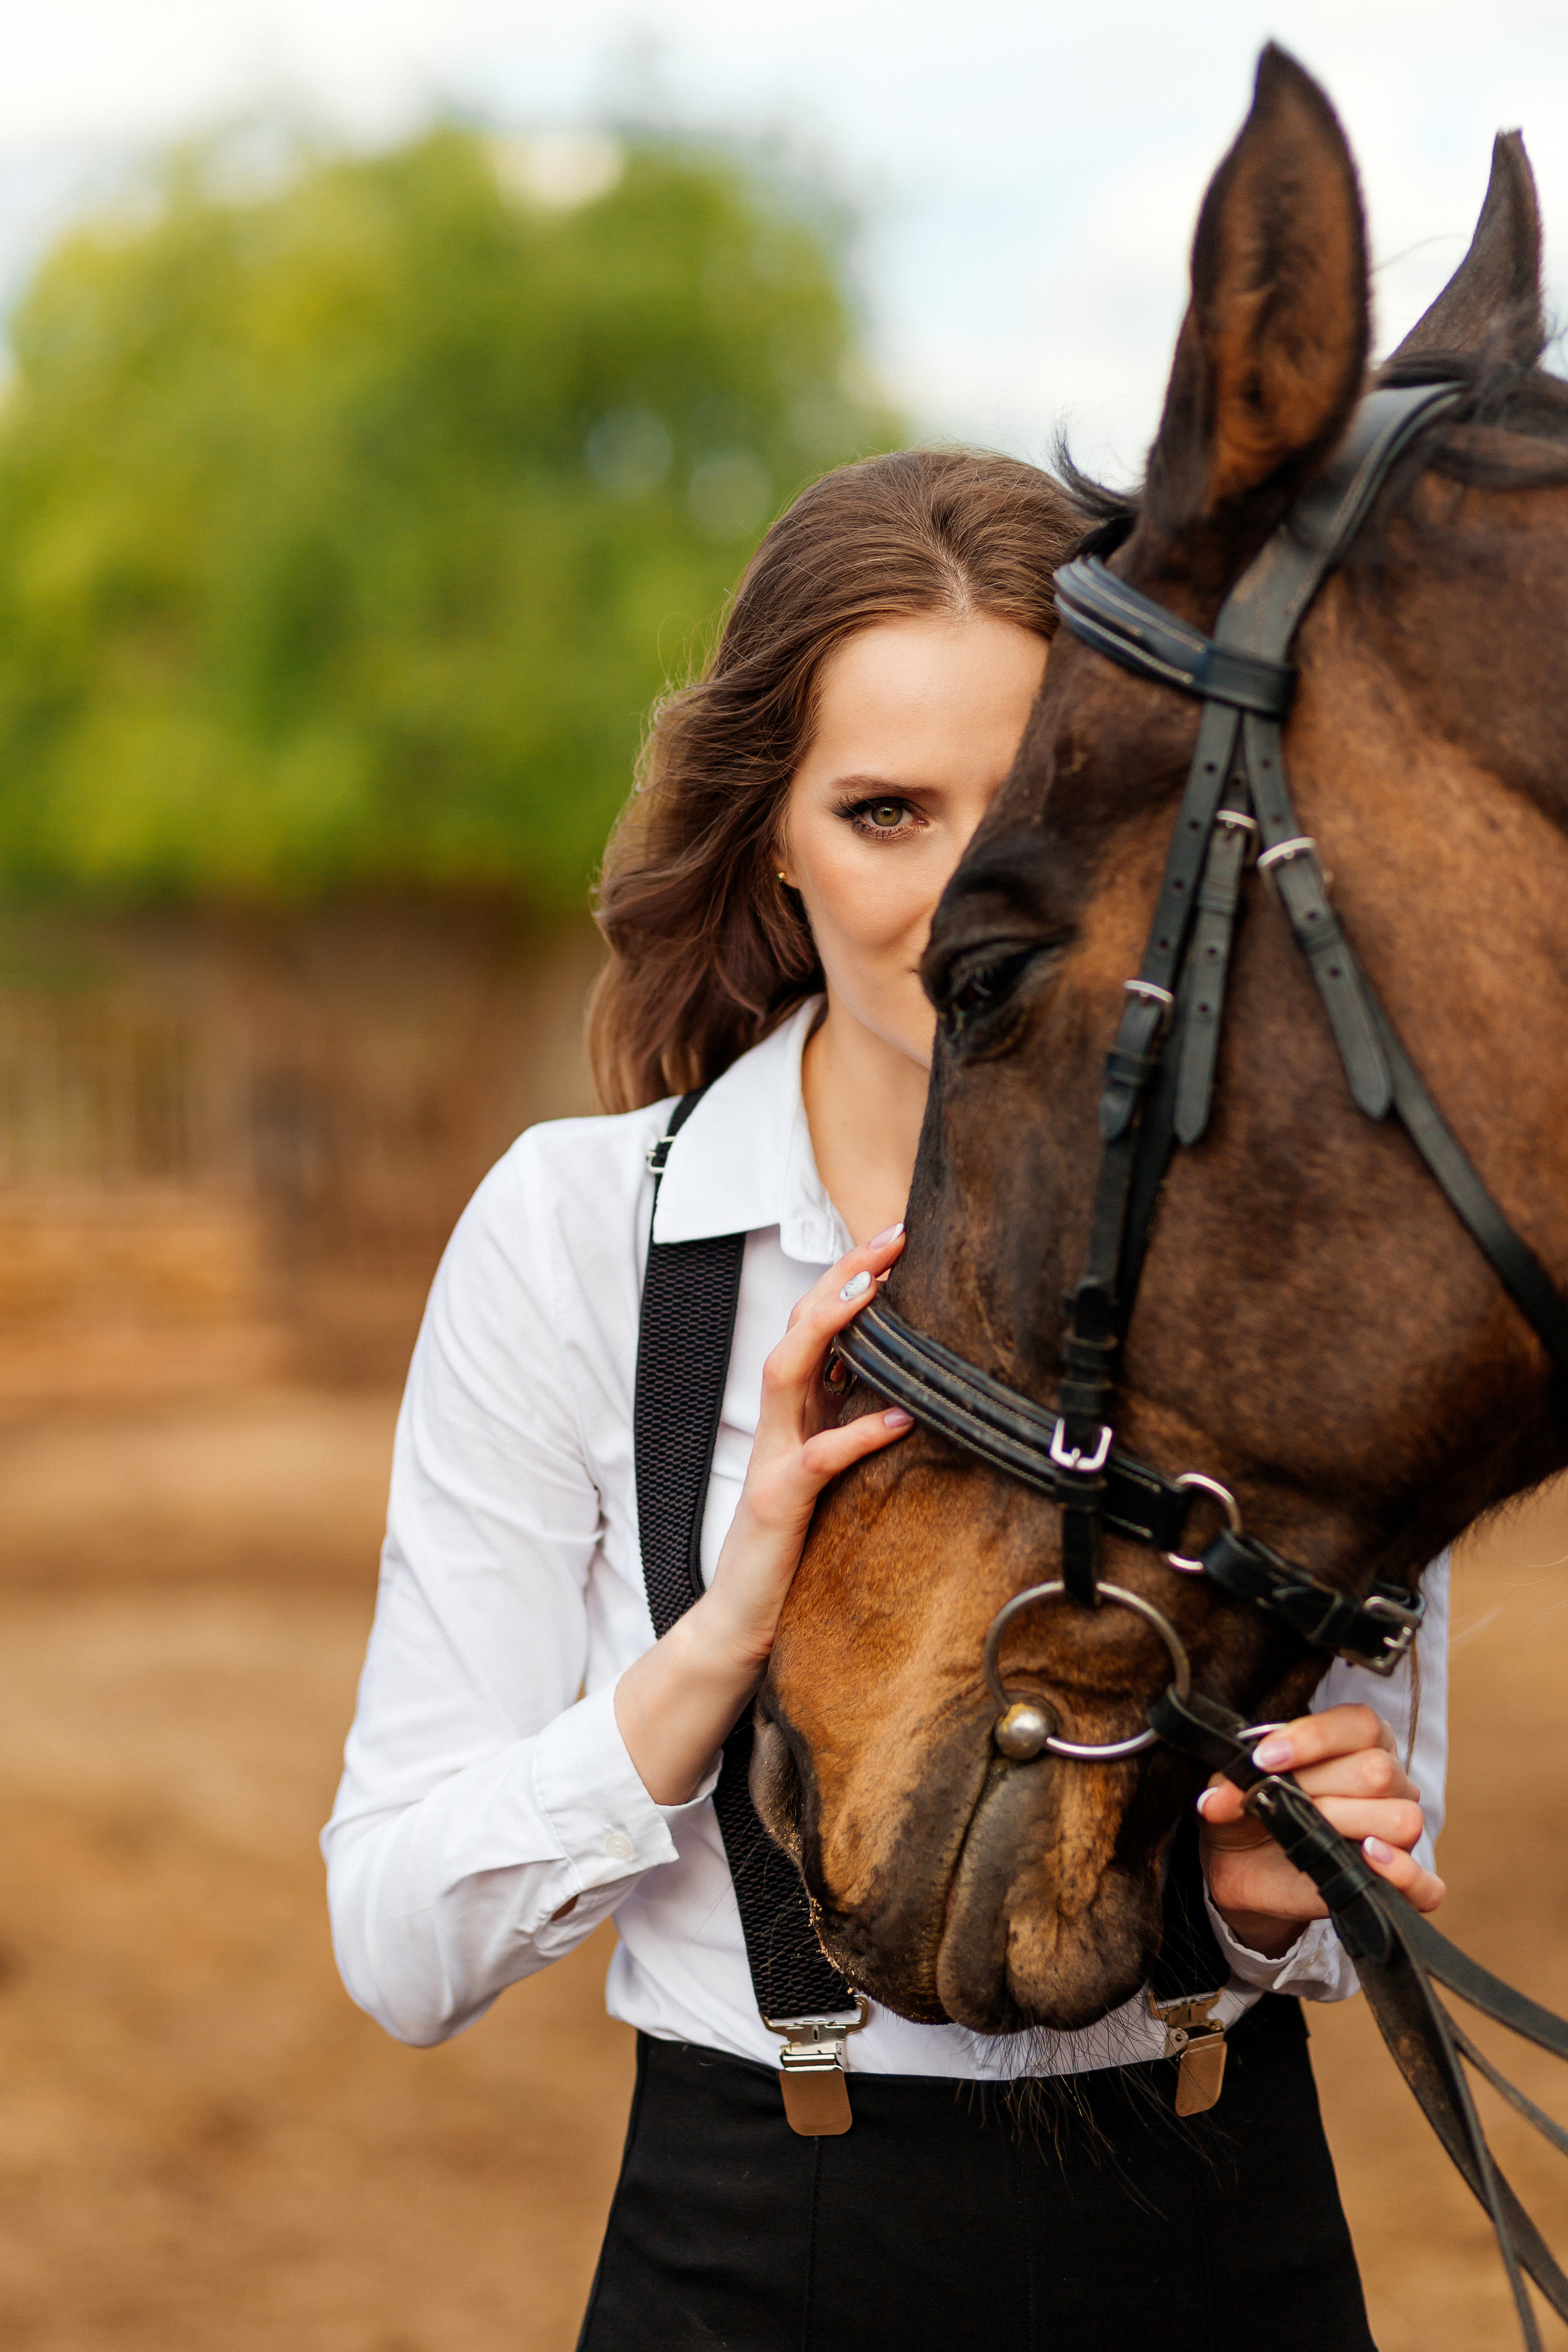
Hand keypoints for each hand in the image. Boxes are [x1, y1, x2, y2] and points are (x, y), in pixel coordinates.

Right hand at [615, 1223, 910, 1803]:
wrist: (745, 1630)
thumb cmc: (797, 1554)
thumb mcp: (834, 1479)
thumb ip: (855, 1428)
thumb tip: (911, 1387)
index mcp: (796, 1417)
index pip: (818, 1327)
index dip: (852, 1278)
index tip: (898, 1237)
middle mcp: (779, 1427)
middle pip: (800, 1328)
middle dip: (844, 1277)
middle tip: (893, 1235)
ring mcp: (772, 1462)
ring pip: (790, 1372)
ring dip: (833, 1327)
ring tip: (878, 1291)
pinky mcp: (776, 1506)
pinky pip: (818, 1459)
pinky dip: (857, 1432)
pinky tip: (900, 1418)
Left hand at [1197, 1703, 1444, 1958]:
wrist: (1242, 1861)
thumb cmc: (1252, 1806)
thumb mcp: (1235, 1783)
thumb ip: (1234, 1780)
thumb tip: (1216, 1801)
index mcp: (1360, 1741)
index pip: (1361, 1723)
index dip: (1312, 1738)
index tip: (1264, 1758)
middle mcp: (1390, 1782)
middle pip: (1378, 1770)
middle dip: (1315, 1785)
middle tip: (1275, 1801)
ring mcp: (1400, 1835)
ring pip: (1401, 1819)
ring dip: (1343, 1823)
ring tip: (1305, 1831)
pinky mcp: (1399, 1886)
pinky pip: (1428, 1886)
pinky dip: (1403, 1874)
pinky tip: (1367, 1859)